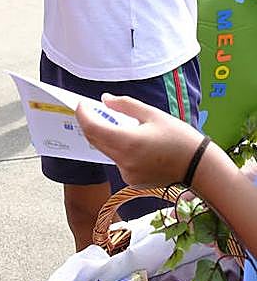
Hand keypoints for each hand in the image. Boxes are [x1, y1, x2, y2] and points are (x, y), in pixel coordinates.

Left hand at [75, 94, 202, 186]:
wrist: (199, 167)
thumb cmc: (180, 138)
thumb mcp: (152, 114)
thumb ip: (125, 105)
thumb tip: (104, 100)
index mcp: (127, 142)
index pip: (92, 128)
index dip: (83, 115)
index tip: (81, 104)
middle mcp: (123, 161)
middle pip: (95, 140)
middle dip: (90, 123)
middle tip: (93, 109)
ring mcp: (127, 173)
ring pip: (105, 150)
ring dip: (105, 136)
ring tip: (116, 122)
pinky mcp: (132, 180)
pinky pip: (117, 160)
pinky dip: (118, 148)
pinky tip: (132, 141)